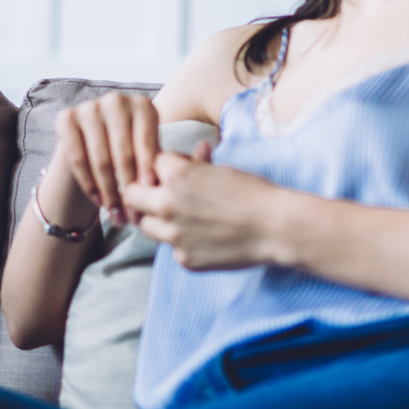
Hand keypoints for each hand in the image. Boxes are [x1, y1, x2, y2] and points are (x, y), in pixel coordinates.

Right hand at [54, 91, 161, 223]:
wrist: (92, 144)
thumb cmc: (129, 152)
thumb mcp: (148, 154)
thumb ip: (159, 164)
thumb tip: (169, 181)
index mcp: (143, 105)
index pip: (146, 143)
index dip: (147, 173)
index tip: (149, 197)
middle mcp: (116, 101)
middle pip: (123, 152)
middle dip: (129, 188)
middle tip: (134, 215)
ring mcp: (89, 107)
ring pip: (101, 159)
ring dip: (110, 192)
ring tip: (117, 215)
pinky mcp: (66, 118)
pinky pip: (77, 159)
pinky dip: (89, 184)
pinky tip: (99, 202)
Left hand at [122, 145, 281, 268]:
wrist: (276, 227)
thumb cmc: (253, 193)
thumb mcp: (222, 170)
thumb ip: (198, 164)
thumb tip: (196, 151)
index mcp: (175, 175)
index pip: (151, 164)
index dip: (164, 168)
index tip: (175, 174)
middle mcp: (166, 204)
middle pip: (132, 195)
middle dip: (145, 193)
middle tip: (160, 196)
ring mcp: (173, 234)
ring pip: (146, 226)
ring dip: (158, 220)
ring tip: (184, 218)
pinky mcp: (183, 258)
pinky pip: (170, 248)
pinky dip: (181, 242)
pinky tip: (204, 238)